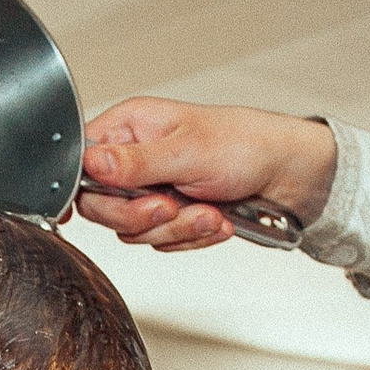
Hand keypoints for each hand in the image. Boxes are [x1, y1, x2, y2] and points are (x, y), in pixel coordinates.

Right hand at [76, 97, 336, 251]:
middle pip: (101, 205)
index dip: (83, 188)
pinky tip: (215, 220)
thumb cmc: (245, 145)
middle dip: (141, 215)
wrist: (288, 175)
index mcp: (130, 127)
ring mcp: (152, 189)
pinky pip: (161, 242)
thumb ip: (134, 163)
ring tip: (208, 212)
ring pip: (133, 230)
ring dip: (176, 228)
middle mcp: (135, 157)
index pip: (81, 161)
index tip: (95, 207)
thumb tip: (90, 163)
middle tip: (170, 205)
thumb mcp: (187, 151)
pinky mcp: (171, 215)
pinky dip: (190, 237)